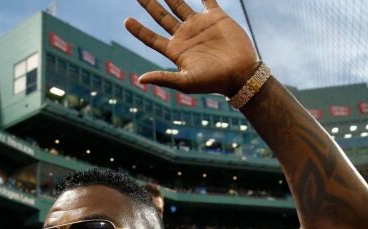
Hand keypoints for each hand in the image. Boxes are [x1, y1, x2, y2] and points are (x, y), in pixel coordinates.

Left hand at [125, 0, 258, 96]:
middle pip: (161, 17)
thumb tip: (140, 80)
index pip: (151, 38)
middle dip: (150, 4)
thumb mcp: (186, 82)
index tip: (126, 21)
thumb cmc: (213, 82)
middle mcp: (184, 36)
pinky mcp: (215, 17)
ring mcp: (199, 25)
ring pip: (179, 5)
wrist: (241, 73)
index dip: (139, 30)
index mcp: (175, 50)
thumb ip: (164, 78)